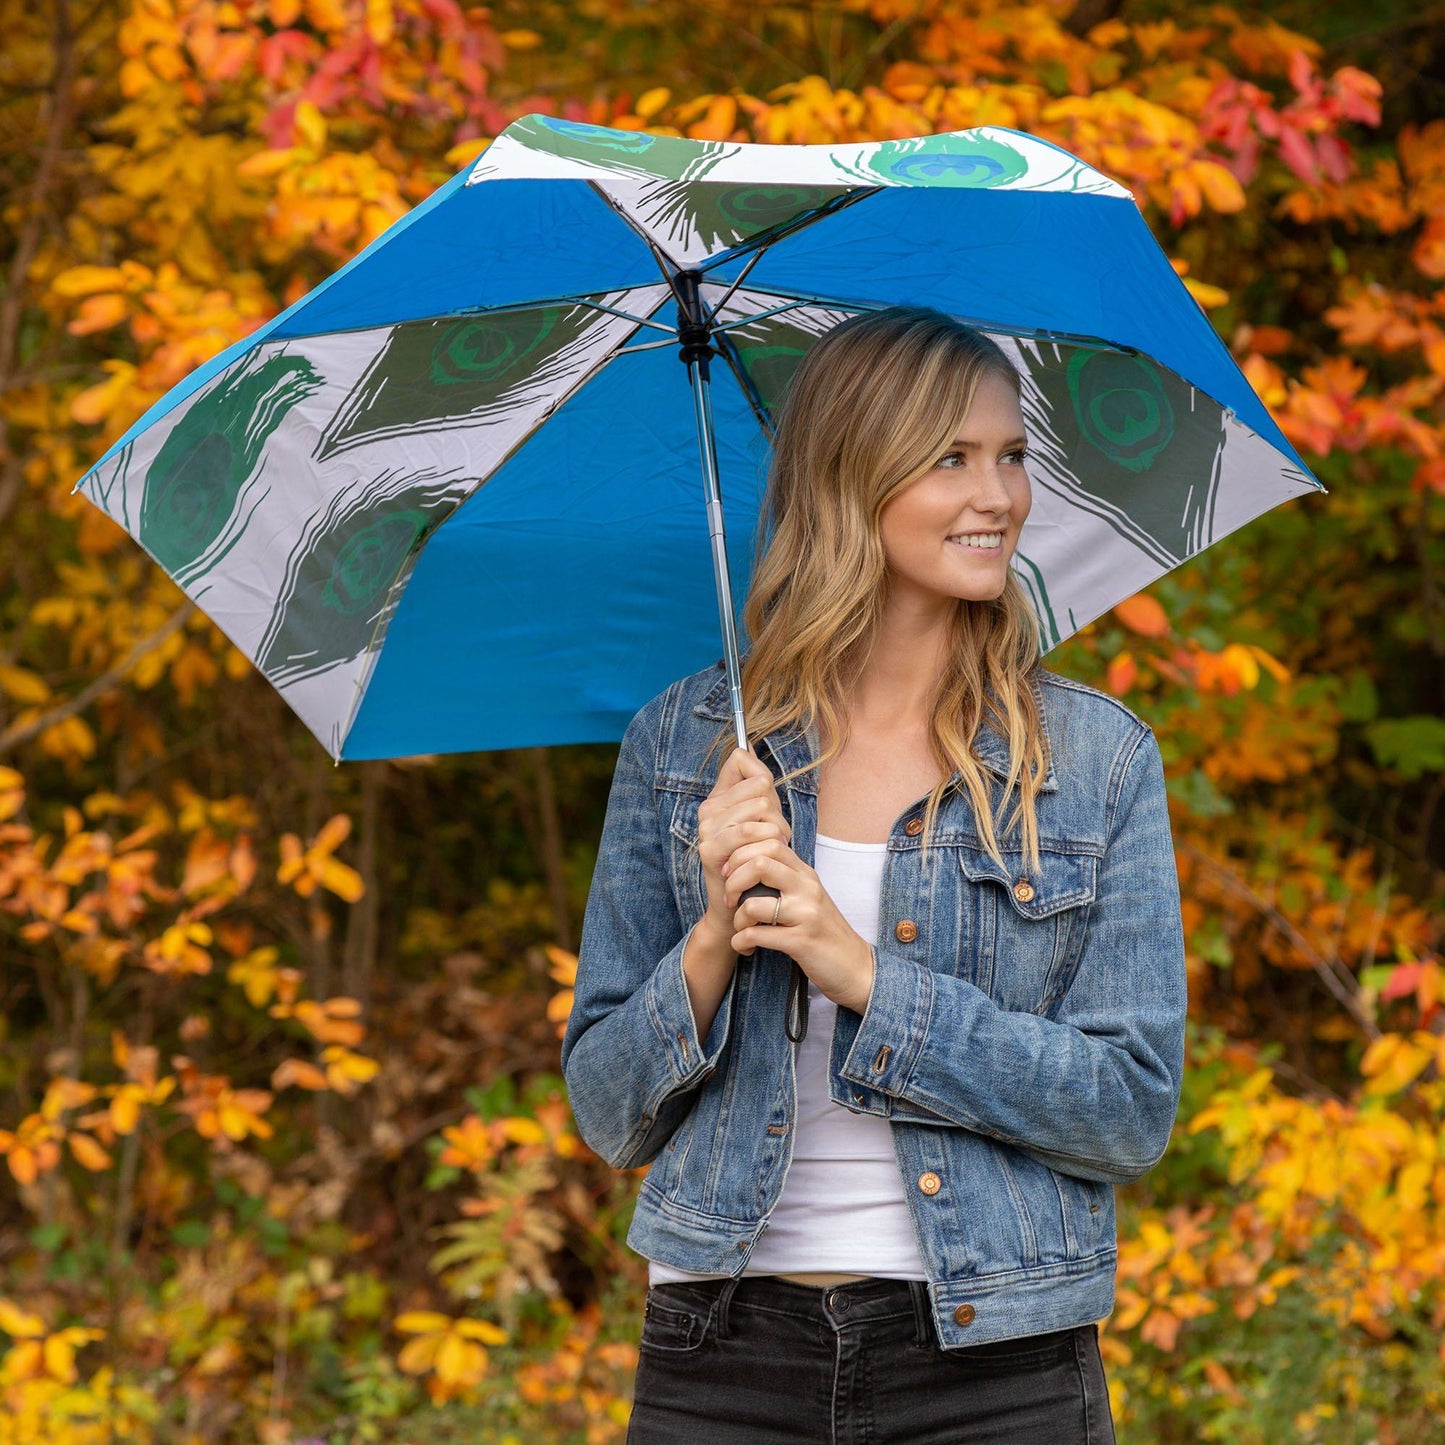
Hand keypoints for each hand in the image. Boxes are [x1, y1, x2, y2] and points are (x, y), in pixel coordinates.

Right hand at [695, 747, 790, 939]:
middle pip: (758, 786)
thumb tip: (745, 747)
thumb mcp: (762, 818)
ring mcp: (706, 830)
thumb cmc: (757, 861)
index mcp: (718, 798)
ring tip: (774, 847)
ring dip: (777, 829)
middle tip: (776, 836)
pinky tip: (768, 854)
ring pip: (758, 807)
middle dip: (777, 811)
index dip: (765, 781)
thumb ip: (755, 782)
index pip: (744, 763)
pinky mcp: (710, 850)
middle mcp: (707, 811)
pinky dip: (767, 841)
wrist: (743, 905)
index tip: (768, 806)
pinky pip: (748, 831)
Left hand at [722, 839, 875, 1014]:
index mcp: (806, 874)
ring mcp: (806, 915)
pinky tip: (746, 947)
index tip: (731, 875)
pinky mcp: (801, 942)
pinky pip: (756, 936)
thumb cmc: (824, 931)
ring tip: (741, 929)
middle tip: (729, 900)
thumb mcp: (809, 897)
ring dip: (737, 920)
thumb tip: (749, 863)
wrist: (856, 967)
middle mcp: (807, 889)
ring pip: (752, 904)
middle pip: (759, 863)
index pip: (770, 842)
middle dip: (733, 881)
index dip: (741, 855)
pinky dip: (740, 942)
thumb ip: (786, 879)